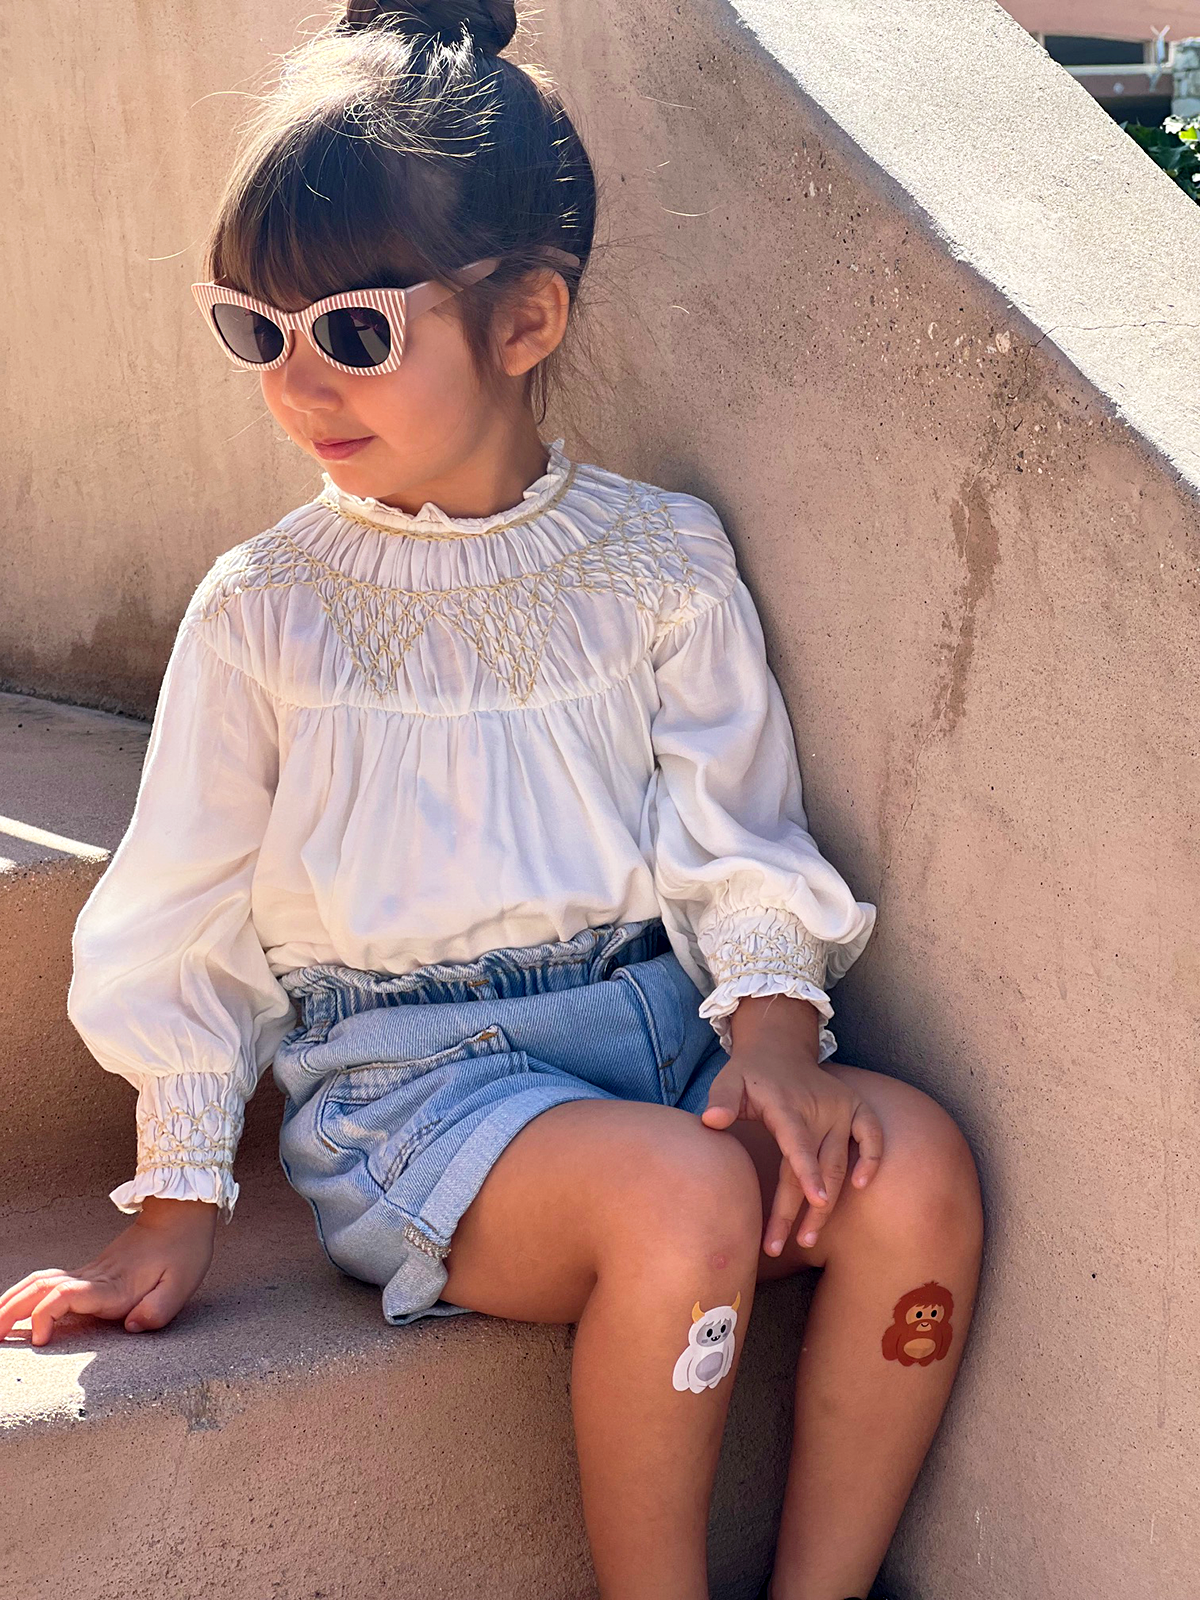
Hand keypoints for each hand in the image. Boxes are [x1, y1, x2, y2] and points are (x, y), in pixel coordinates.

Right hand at [0, 1196, 219, 1346]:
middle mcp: (94, 1277)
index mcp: (112, 1285)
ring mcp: (89, 1272)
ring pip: (39, 1282)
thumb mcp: (182, 1284)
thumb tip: (130, 1328)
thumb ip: (158, 1310)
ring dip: (13, 1301)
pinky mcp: (90, 1271)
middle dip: (12, 1312)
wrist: (180, 1216)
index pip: (64, 1297)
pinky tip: (15, 1305)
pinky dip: (26, 1293)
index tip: (40, 1341)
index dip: (45, 1316)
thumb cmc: (183, 1251)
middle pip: (40, 1289)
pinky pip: (49, 1281)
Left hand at [700, 995, 883, 1255]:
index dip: (807, 1171)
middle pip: (816, 1167)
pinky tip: (861, 1187)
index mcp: (786, 1105)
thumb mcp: (729, 1080)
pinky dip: (872, 1159)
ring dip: (827, 1204)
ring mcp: (841, 1109)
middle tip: (779, 1246)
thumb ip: (722, 1100)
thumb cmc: (750, 1075)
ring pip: (839, 1165)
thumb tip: (710, 1121)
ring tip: (807, 1239)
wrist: (779, 1048)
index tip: (816, 1199)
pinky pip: (872, 1136)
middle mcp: (819, 1109)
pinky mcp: (856, 1107)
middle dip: (800, 1210)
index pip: (798, 1142)